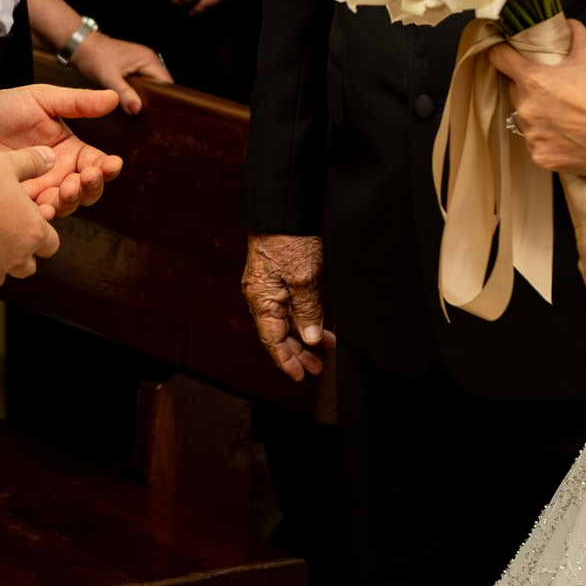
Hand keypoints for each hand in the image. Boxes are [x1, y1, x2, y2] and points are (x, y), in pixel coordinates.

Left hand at [0, 82, 123, 214]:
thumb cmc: (4, 109)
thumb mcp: (43, 100)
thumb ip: (78, 102)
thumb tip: (113, 97)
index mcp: (70, 151)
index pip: (97, 163)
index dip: (107, 167)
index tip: (110, 164)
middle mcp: (59, 174)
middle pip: (86, 190)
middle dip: (91, 187)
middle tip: (84, 178)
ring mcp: (39, 190)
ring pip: (66, 205)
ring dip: (71, 201)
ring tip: (65, 190)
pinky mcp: (18, 203)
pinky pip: (35, 216)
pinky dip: (43, 214)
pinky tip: (42, 207)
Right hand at [0, 147, 62, 295]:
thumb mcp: (7, 164)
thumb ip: (32, 162)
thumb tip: (49, 157)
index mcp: (32, 232)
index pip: (51, 244)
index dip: (41, 235)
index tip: (27, 225)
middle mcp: (15, 257)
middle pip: (28, 267)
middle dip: (19, 254)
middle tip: (2, 235)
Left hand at [70, 29, 169, 113]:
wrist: (80, 46)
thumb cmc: (94, 56)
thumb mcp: (108, 78)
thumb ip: (124, 94)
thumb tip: (137, 109)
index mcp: (148, 59)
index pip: (166, 83)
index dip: (164, 99)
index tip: (158, 114)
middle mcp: (148, 60)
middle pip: (160, 85)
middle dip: (155, 100)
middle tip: (147, 115)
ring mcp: (141, 63)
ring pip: (151, 85)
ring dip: (145, 96)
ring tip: (139, 110)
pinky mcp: (133, 67)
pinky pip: (142, 82)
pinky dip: (138, 92)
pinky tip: (131, 101)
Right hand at [243, 233, 332, 379]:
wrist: (283, 209)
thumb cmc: (289, 240)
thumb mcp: (303, 279)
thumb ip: (307, 312)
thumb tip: (310, 339)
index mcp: (262, 301)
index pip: (273, 341)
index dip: (287, 361)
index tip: (301, 376)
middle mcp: (261, 297)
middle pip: (278, 334)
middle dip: (298, 353)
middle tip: (318, 368)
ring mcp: (268, 287)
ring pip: (285, 321)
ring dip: (304, 336)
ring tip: (324, 349)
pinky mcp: (277, 277)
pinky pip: (288, 306)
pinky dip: (303, 318)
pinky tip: (317, 324)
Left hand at [488, 19, 585, 175]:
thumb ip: (573, 33)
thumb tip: (564, 25)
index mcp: (534, 80)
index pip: (499, 59)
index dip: (502, 52)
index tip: (505, 52)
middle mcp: (528, 110)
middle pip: (514, 90)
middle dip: (528, 86)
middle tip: (554, 87)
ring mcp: (534, 137)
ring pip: (525, 119)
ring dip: (538, 114)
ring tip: (566, 113)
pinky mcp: (544, 158)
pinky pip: (536, 142)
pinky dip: (548, 137)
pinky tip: (568, 133)